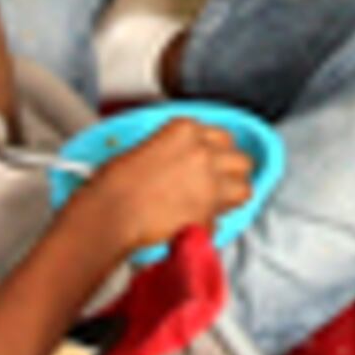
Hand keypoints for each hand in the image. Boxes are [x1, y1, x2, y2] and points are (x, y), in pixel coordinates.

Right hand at [79, 116, 255, 257]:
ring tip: (217, 204)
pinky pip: (222, 219)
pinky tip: (196, 224)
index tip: (210, 162)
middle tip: (218, 183)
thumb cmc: (113, 184)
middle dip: (231, 171)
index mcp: (185, 130)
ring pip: (244, 188)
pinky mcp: (209, 212)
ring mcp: (210, 182)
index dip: (216, 153)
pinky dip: (212, 224)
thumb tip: (183, 169)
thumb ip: (173, 152)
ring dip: (233, 195)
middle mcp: (203, 152)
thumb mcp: (144, 149)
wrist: (110, 212)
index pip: (221, 137)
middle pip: (240, 159)